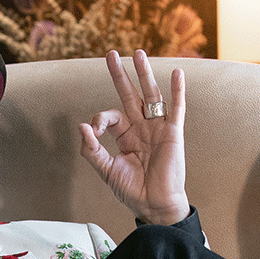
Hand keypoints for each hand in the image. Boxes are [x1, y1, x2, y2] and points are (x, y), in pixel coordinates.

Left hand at [79, 49, 189, 224]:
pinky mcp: (173, 133)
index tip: (93, 131)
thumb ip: (92, 150)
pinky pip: (176, 108)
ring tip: (138, 53)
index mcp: (126, 136)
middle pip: (130, 95)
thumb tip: (82, 126)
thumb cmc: (132, 191)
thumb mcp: (107, 170)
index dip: (99, 119)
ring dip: (145, 74)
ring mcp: (158, 128)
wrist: (155, 205)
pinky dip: (177, 91)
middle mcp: (142, 128)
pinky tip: (177, 73)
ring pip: (151, 95)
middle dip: (120, 75)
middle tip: (111, 54)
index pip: (111, 116)